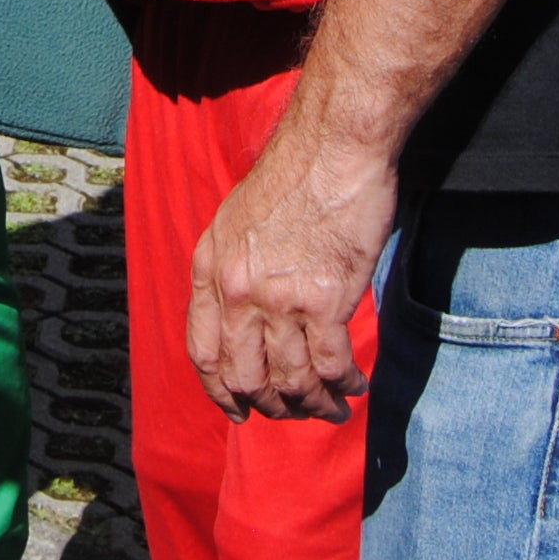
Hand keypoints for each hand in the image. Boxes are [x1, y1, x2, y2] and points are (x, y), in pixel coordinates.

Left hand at [187, 105, 391, 423]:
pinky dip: (343, 385)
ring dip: (313, 405)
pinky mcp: (323, 303)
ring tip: (333, 409)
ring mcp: (278, 300)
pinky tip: (355, 386)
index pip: (203, 352)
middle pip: (245, 377)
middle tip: (294, 412)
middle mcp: (237, 291)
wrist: (334, 146)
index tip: (239, 409)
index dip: (220, 391)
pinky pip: (329, 366)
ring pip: (290, 380)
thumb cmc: (295, 175)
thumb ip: (233, 268)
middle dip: (271, 406)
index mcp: (210, 268)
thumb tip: (245, 316)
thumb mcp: (238, 219)